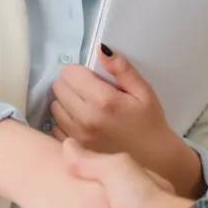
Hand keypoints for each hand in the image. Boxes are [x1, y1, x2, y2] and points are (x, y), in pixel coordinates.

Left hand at [49, 50, 192, 187]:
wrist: (153, 159)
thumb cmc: (149, 122)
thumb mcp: (143, 91)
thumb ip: (121, 69)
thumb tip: (101, 49)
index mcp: (103, 100)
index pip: (69, 73)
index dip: (79, 71)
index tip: (90, 77)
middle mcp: (85, 117)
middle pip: (59, 88)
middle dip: (71, 84)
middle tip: (88, 91)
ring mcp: (76, 135)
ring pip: (55, 106)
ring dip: (65, 102)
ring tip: (84, 106)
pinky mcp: (73, 148)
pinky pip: (55, 126)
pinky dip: (64, 121)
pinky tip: (81, 122)